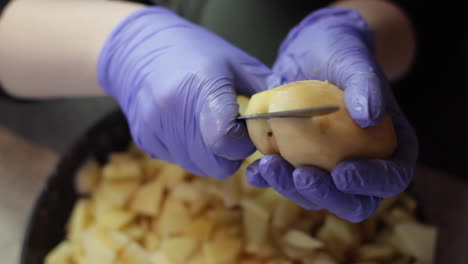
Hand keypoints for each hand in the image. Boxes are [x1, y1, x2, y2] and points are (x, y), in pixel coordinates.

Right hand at [98, 7, 278, 178]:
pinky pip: (180, 160)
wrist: (137, 50)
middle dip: (232, 154)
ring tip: (208, 126)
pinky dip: (191, 151)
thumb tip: (287, 111)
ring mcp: (156, 130)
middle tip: (231, 130)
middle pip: (217, 164)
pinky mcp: (145, 141)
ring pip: (199, 167)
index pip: (226, 141)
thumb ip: (263, 87)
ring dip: (212, 155)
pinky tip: (188, 127)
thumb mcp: (233, 59)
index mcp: (202, 89)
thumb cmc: (192, 50)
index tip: (247, 130)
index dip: (244, 142)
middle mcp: (174, 114)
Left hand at [246, 7, 417, 221]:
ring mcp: (329, 164)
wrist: (310, 52)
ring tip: (269, 166)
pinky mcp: (301, 160)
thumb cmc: (340, 53)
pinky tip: (256, 169)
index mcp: (389, 145)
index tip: (343, 172)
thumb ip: (366, 84)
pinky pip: (288, 179)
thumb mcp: (354, 61)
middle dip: (326, 194)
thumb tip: (371, 116)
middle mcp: (362, 162)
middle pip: (353, 200)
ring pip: (317, 195)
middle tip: (302, 177)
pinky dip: (271, 178)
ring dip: (292, 188)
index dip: (370, 182)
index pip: (391, 177)